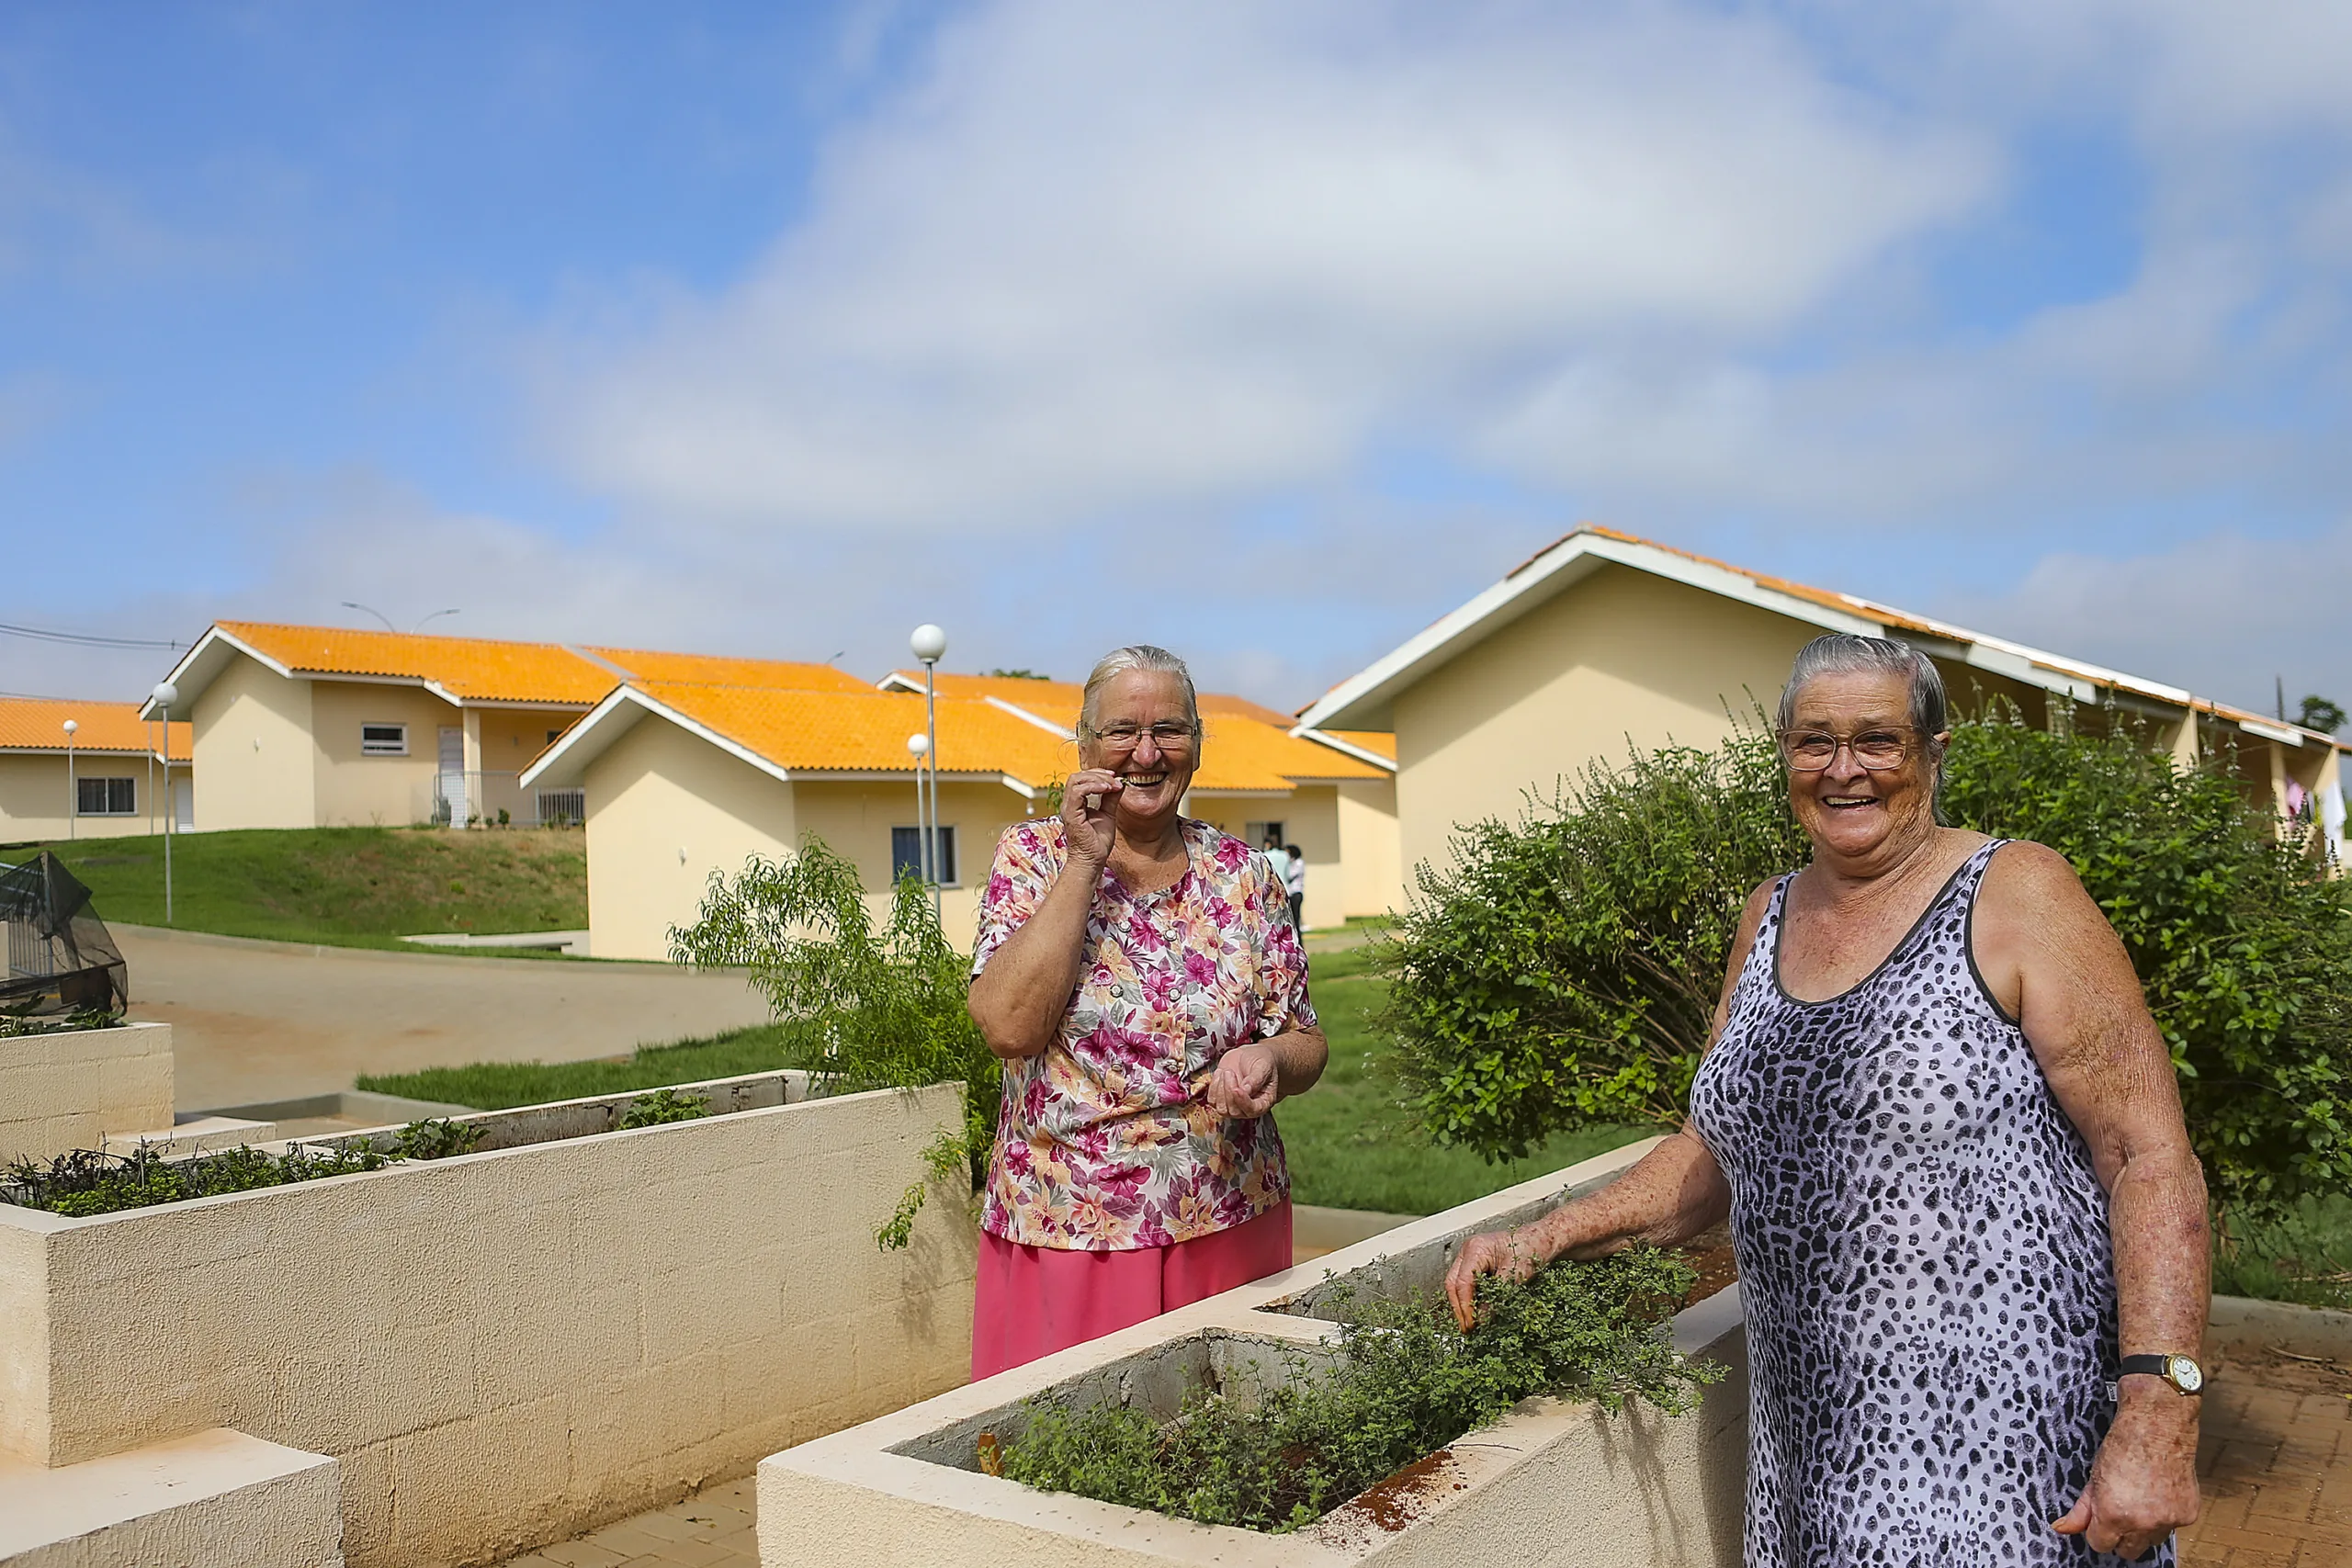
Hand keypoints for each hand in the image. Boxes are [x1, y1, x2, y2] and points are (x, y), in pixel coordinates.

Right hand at [1061, 768, 1123, 864]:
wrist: (1092, 861)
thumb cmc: (1098, 842)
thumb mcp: (1108, 814)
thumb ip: (1111, 798)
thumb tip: (1120, 784)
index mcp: (1075, 803)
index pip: (1081, 779)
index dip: (1097, 774)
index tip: (1115, 778)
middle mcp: (1069, 804)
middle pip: (1077, 776)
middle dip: (1098, 774)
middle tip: (1115, 780)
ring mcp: (1068, 809)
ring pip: (1075, 780)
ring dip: (1097, 779)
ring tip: (1112, 786)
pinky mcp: (1071, 815)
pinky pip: (1077, 792)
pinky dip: (1093, 787)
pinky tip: (1107, 790)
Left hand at [1204, 1043, 1278, 1118]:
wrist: (1249, 1056)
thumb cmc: (1260, 1062)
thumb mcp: (1263, 1066)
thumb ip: (1256, 1079)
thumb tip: (1246, 1090)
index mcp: (1263, 1102)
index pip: (1253, 1110)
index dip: (1243, 1102)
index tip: (1237, 1089)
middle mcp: (1248, 1108)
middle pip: (1234, 1111)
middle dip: (1229, 1091)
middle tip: (1230, 1072)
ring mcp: (1233, 1106)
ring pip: (1222, 1109)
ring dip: (1220, 1089)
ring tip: (1226, 1071)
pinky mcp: (1221, 1100)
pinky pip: (1212, 1100)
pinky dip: (1213, 1087)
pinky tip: (1220, 1073)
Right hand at [1443, 1226, 1545, 1331]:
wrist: (1541, 1240)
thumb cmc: (1532, 1249)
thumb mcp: (1515, 1277)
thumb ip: (1496, 1298)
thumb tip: (1482, 1320)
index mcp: (1476, 1249)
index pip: (1462, 1282)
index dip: (1465, 1306)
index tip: (1472, 1324)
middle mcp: (1468, 1250)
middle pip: (1453, 1283)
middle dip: (1459, 1308)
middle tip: (1467, 1328)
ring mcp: (1469, 1256)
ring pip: (1457, 1283)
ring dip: (1463, 1304)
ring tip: (1471, 1323)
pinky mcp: (1475, 1263)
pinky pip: (1466, 1282)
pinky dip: (1470, 1298)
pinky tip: (1476, 1311)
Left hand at [2051, 1386, 2200, 1559]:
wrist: (2158, 1425)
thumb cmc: (2124, 1444)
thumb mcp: (2095, 1476)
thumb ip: (2081, 1509)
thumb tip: (2062, 1528)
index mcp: (2114, 1514)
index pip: (2101, 1545)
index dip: (2098, 1532)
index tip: (2100, 1521)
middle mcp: (2143, 1523)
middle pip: (2128, 1551)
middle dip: (2121, 1535)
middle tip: (2120, 1511)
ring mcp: (2168, 1520)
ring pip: (2151, 1541)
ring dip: (2145, 1528)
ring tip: (2141, 1498)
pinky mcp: (2188, 1514)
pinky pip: (2172, 1527)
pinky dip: (2165, 1515)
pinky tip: (2158, 1493)